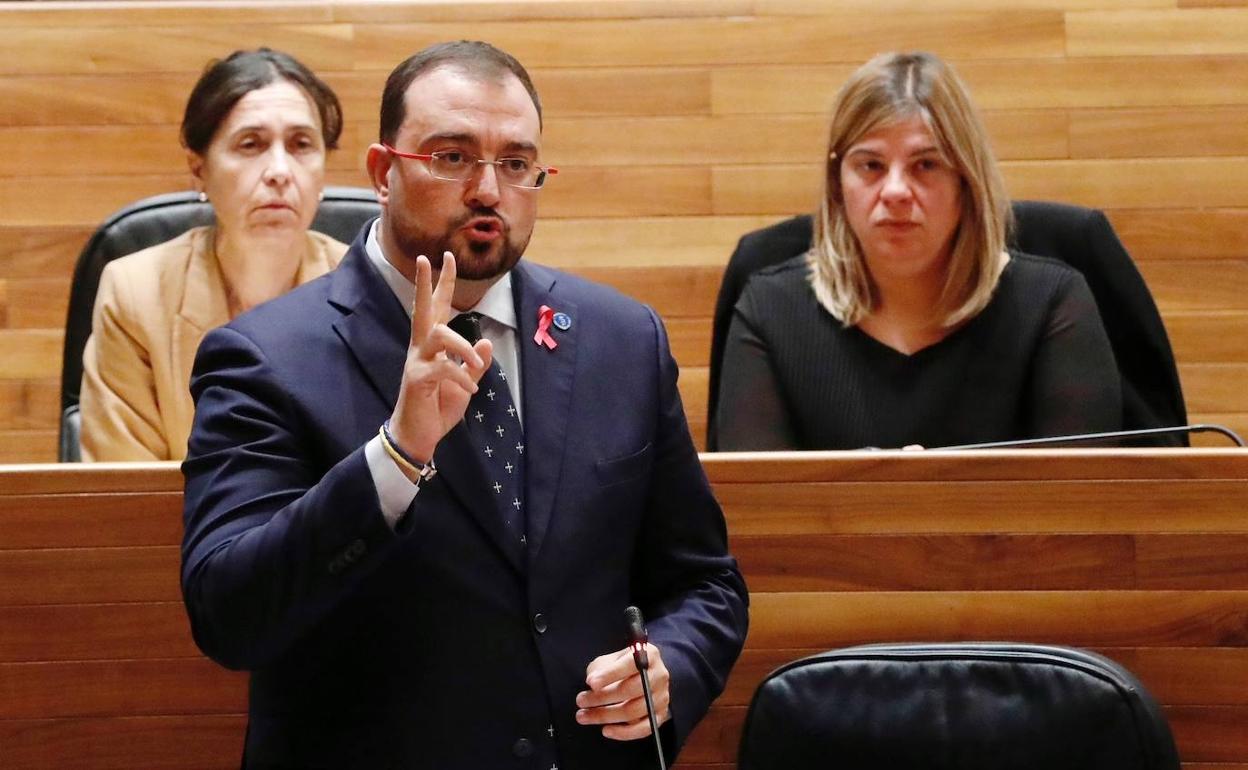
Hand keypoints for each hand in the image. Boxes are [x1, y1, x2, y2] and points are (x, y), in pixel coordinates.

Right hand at [388, 252, 491, 465]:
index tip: (446, 258)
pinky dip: (462, 378)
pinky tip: (472, 390)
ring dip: (462, 345)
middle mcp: (420, 349)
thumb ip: (475, 364)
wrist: (419, 436)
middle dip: (426, 283)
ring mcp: (417, 363)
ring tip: (474, 362)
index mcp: (432, 346)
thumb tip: (486, 341)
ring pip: (438, 335)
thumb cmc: (438, 407)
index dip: (442, 284)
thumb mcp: (464, 383)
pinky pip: (443, 369)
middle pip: (423, 309)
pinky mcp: (417, 380)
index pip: (437, 308)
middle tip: (430, 258)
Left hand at [575, 643, 670, 739]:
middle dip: (602, 697)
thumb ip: (602, 669)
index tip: (590, 683)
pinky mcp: (661, 715)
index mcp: (648, 655)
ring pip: (633, 711)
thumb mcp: (612, 660)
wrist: (646, 676)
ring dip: (606, 716)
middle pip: (631, 690)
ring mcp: (662, 696)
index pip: (629, 665)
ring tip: (583, 716)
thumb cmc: (624, 667)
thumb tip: (593, 683)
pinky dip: (624, 733)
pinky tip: (606, 730)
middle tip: (581, 701)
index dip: (609, 675)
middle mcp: (659, 675)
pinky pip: (644, 728)